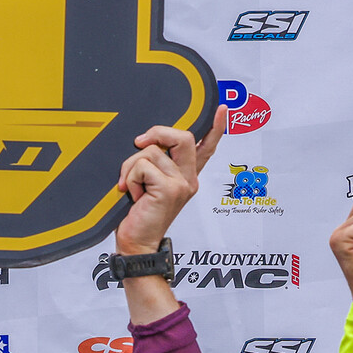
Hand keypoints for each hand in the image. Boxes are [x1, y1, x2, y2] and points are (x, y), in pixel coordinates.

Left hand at [114, 107, 226, 255]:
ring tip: (131, 187)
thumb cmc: (140, 216)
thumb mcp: (149, 185)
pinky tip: (132, 194)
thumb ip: (155, 164)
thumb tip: (145, 142)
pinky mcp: (170, 189)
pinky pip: (143, 166)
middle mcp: (188, 179)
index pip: (206, 147)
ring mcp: (182, 184)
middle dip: (157, 133)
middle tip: (139, 143)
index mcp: (186, 176)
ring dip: (131, 167)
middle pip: (182, 137)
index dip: (215, 127)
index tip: (222, 109)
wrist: (137, 243)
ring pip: (152, 152)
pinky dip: (129, 178)